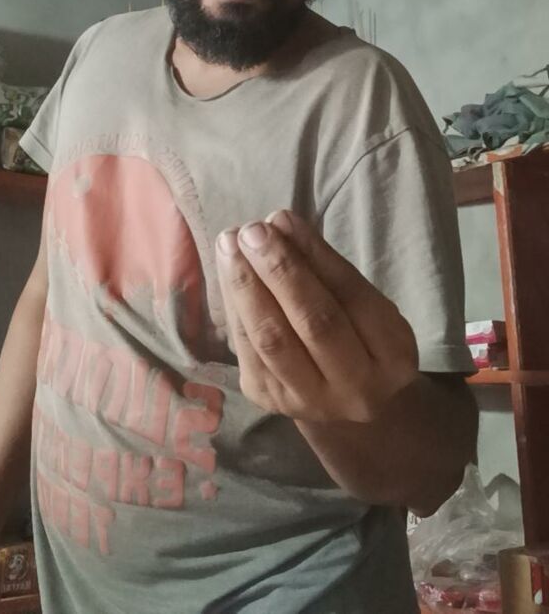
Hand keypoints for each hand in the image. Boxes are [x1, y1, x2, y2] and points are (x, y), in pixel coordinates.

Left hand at [215, 210, 417, 423]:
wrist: (344, 400)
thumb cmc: (356, 335)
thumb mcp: (362, 302)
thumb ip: (326, 267)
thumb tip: (280, 223)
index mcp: (392, 354)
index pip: (351, 296)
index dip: (313, 255)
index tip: (282, 218)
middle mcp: (356, 387)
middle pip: (314, 322)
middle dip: (279, 270)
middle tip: (252, 231)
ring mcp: (309, 400)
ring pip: (272, 339)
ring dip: (246, 286)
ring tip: (230, 246)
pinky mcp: (268, 401)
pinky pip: (247, 349)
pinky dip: (235, 306)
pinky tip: (227, 273)